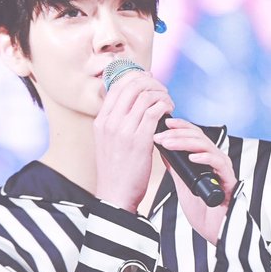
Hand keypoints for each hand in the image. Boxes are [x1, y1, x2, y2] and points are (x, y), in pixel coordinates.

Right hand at [94, 71, 173, 212]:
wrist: (115, 194)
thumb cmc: (115, 169)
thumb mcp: (107, 140)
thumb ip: (116, 121)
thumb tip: (134, 104)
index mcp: (101, 120)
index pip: (117, 86)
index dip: (136, 77)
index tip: (149, 79)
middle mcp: (110, 122)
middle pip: (132, 85)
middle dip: (152, 83)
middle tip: (161, 90)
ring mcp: (124, 130)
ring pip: (146, 96)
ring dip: (162, 95)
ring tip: (168, 102)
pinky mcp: (140, 140)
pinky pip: (155, 112)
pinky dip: (165, 107)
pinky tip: (169, 112)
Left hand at [153, 118, 236, 243]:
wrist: (214, 232)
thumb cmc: (202, 209)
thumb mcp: (182, 182)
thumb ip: (175, 165)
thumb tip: (162, 147)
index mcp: (206, 158)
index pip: (194, 134)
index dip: (180, 126)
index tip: (164, 122)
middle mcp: (216, 160)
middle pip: (198, 137)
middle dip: (177, 133)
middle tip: (160, 135)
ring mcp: (223, 170)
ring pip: (207, 146)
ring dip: (185, 142)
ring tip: (168, 143)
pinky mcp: (229, 181)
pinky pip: (219, 164)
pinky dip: (205, 158)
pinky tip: (192, 157)